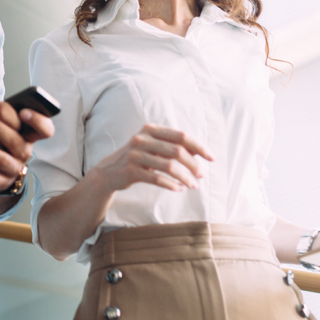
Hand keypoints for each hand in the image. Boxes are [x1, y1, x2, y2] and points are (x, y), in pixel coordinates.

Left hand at [0, 108, 54, 193]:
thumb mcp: (3, 124)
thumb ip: (4, 114)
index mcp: (29, 135)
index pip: (45, 130)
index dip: (38, 121)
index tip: (22, 112)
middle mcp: (25, 152)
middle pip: (18, 143)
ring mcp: (14, 168)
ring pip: (2, 159)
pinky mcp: (2, 182)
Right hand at [88, 125, 212, 193]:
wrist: (108, 173)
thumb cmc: (136, 159)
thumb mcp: (152, 147)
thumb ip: (172, 147)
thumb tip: (199, 153)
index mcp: (150, 130)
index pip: (181, 136)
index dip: (199, 147)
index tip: (211, 158)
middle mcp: (142, 139)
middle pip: (177, 151)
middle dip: (193, 165)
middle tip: (201, 176)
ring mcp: (135, 155)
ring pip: (168, 166)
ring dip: (185, 177)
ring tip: (193, 186)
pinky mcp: (130, 170)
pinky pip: (156, 179)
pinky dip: (171, 185)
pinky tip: (179, 189)